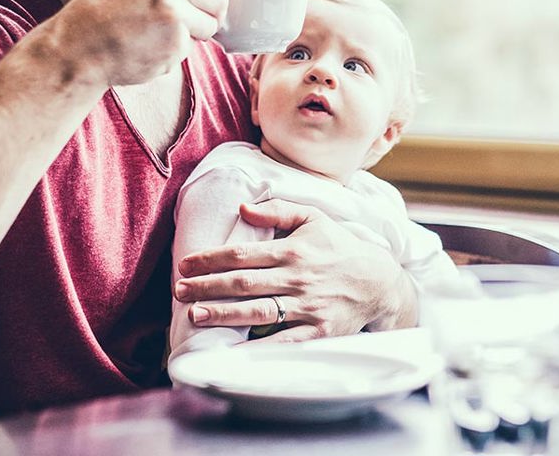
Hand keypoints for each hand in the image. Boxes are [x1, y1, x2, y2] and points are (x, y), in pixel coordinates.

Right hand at [51, 0, 228, 86]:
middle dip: (210, 14)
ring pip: (211, 25)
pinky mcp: (175, 43)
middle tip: (187, 23)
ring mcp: (174, 13)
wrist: (74, 47)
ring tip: (159, 35)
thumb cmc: (100, 14)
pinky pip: (190, 49)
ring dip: (193, 35)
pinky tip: (147, 49)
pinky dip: (173, 53)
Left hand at [174, 199, 418, 341]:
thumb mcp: (314, 218)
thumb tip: (243, 207)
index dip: (211, 259)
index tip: (186, 264)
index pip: (243, 254)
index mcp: (292, 250)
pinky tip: (233, 350)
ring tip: (195, 314)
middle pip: (244, 283)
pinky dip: (257, 347)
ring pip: (258, 311)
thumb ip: (279, 210)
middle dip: (208, 286)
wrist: (379, 281)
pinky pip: (283, 342)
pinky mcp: (317, 331)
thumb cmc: (340, 247)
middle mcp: (297, 278)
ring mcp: (307, 307)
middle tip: (179, 289)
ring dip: (224, 313)